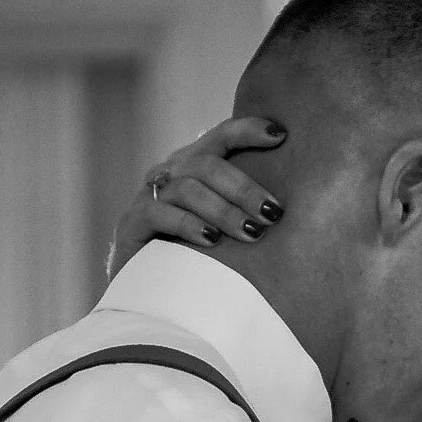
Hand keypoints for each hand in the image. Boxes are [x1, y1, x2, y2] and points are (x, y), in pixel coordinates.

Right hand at [106, 116, 287, 276]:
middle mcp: (170, 174)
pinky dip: (189, 225)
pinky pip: (160, 214)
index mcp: (193, 166)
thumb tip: (289, 212)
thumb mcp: (224, 227)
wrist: (145, 291)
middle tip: (273, 213)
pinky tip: (212, 240)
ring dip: (224, 210)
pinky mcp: (132, 223)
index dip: (248, 130)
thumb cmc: (194, 256)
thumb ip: (246, 210)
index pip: (220, 136)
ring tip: (252, 233)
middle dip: (245, 188)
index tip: (281, 136)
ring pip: (188, 188)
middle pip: (207, 165)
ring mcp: (149, 196)